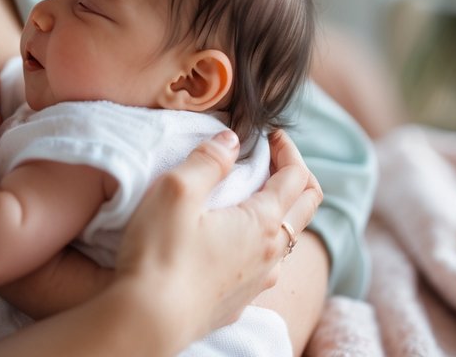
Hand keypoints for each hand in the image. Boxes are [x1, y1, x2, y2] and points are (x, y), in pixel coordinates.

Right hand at [112, 129, 321, 343]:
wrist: (148, 321)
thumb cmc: (160, 253)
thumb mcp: (177, 190)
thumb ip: (208, 159)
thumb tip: (230, 140)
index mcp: (264, 222)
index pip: (296, 176)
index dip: (287, 148)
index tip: (269, 134)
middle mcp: (272, 254)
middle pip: (306, 207)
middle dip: (296, 175)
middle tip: (272, 157)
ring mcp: (258, 282)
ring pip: (285, 239)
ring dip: (278, 211)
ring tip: (248, 196)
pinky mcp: (238, 301)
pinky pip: (262, 265)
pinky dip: (258, 241)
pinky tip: (231, 239)